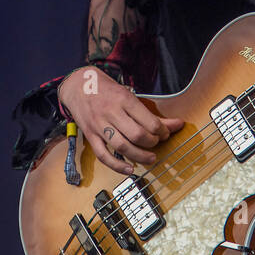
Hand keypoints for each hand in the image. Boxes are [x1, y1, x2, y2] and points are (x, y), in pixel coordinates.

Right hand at [58, 66, 183, 174]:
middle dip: (152, 142)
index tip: (166, 133)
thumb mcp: (128, 94)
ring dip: (139, 156)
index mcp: (123, 99)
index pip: (149, 121)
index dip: (162, 131)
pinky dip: (117, 165)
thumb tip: (177, 124)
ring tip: (151, 158)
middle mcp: (111, 112)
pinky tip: (129, 169)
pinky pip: (103, 155)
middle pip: (137, 134)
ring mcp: (99, 125)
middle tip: (157, 142)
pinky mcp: (90, 136)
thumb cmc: (106, 89)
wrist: (77, 85)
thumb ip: (150, 113)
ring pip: (122, 146)